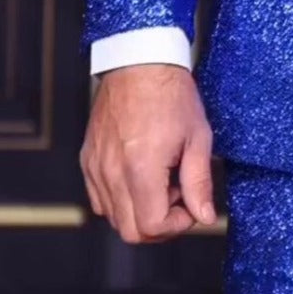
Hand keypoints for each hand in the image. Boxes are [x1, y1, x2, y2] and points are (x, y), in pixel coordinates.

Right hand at [79, 64, 215, 242]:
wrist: (140, 62)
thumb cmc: (170, 94)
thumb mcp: (198, 137)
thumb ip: (199, 182)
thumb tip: (204, 216)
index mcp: (140, 167)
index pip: (152, 226)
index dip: (177, 225)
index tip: (190, 206)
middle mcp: (112, 172)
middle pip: (130, 231)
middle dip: (160, 224)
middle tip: (178, 196)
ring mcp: (96, 167)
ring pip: (113, 218)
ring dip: (140, 211)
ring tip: (161, 180)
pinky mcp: (88, 160)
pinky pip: (100, 199)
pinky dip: (121, 199)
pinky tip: (141, 175)